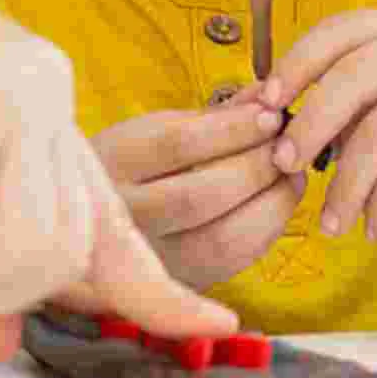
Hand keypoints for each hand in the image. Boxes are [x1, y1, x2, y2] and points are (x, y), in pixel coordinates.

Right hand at [49, 90, 304, 299]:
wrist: (85, 225)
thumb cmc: (124, 167)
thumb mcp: (149, 131)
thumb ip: (209, 118)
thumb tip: (267, 96)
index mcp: (111, 163)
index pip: (177, 145)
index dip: (232, 129)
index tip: (270, 114)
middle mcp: (123, 216)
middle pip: (201, 195)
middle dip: (258, 166)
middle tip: (287, 144)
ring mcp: (149, 257)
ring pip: (222, 238)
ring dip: (272, 202)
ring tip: (291, 173)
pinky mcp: (177, 280)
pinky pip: (234, 261)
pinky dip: (267, 229)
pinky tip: (277, 203)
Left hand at [262, 9, 376, 241]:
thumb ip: (361, 97)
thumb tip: (283, 125)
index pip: (338, 32)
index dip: (295, 64)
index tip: (265, 102)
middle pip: (351, 78)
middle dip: (308, 125)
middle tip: (282, 164)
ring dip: (345, 185)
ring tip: (330, 222)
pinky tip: (374, 228)